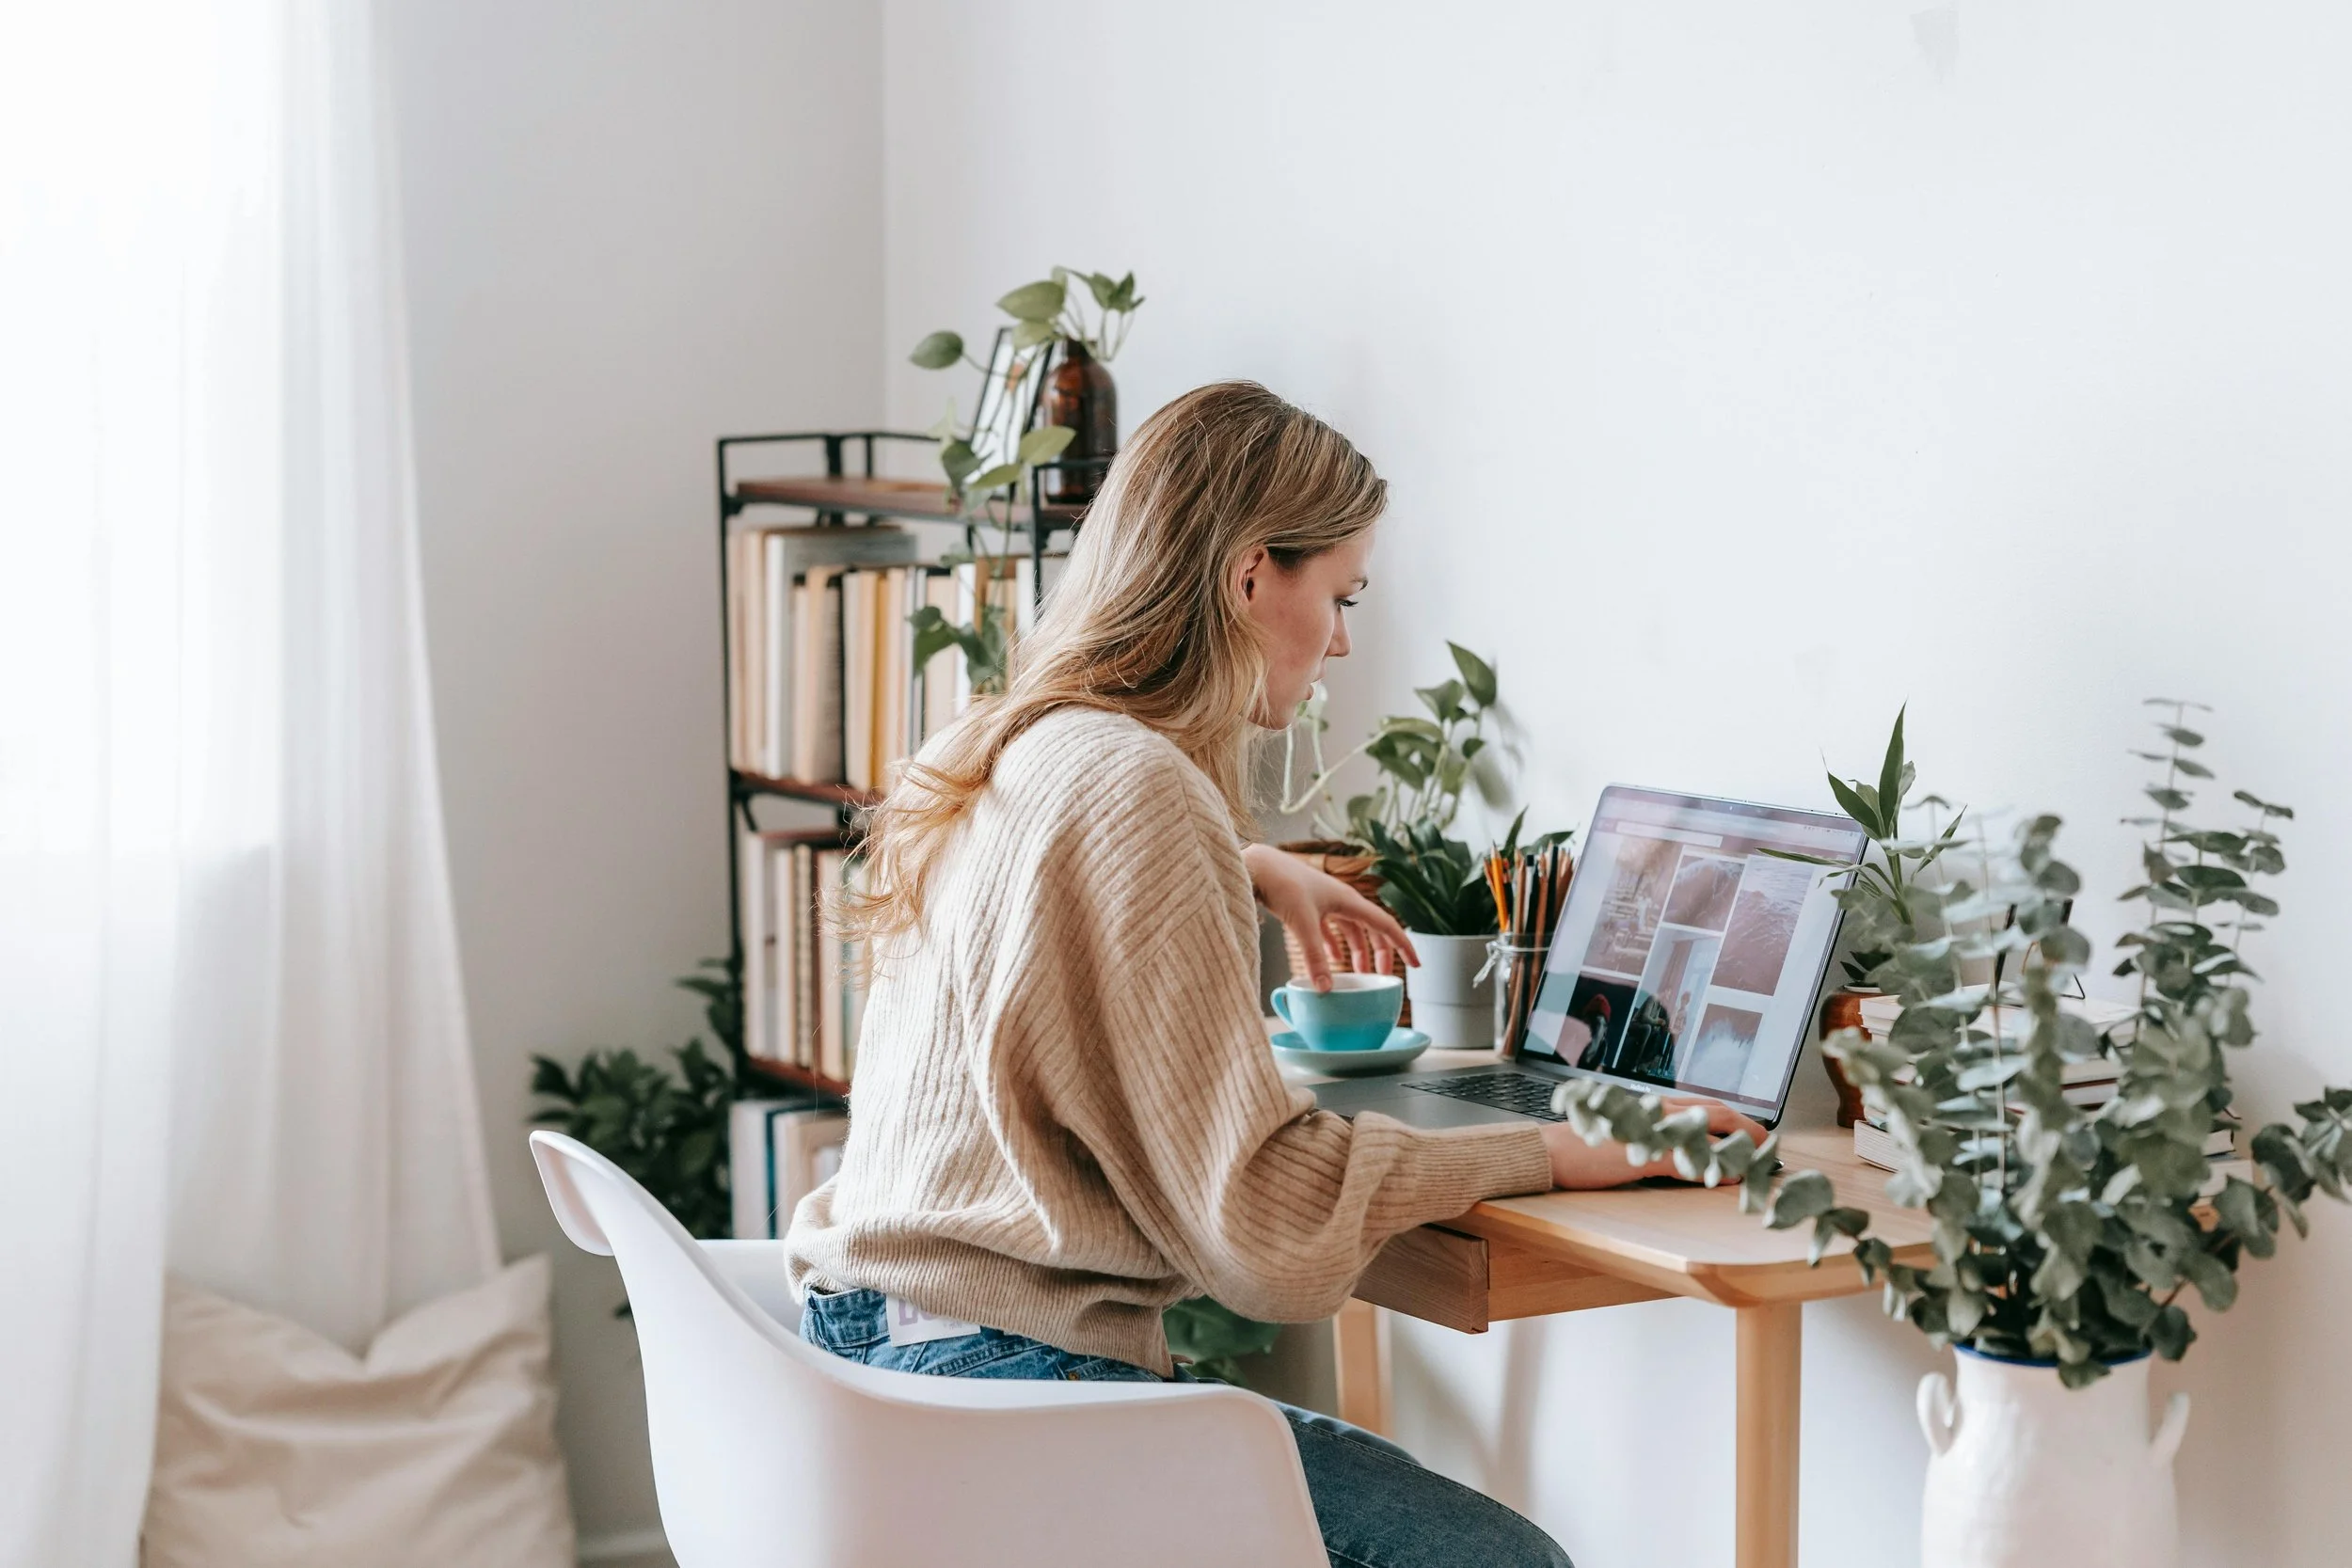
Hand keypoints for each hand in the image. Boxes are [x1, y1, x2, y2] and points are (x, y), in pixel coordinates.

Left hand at [1241, 842, 1417, 988]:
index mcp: (1349, 900)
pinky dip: (1334, 943)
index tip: (1416, 964)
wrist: (1255, 866)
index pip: (1386, 925)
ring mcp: (1325, 901)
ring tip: (1358, 972)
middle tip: (1383, 976)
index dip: (1403, 946)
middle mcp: (1341, 899)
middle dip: (1381, 953)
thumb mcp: (1302, 923)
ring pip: (1351, 928)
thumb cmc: (1281, 884)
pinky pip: (1330, 927)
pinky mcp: (1307, 905)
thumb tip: (1327, 989)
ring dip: (1357, 950)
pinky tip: (1331, 957)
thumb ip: (1315, 957)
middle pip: (1372, 929)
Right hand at [1541, 1097, 1771, 1189]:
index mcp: (1651, 1107)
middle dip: (1748, 1127)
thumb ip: (1653, 1142)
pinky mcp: (1644, 1155)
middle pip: (1715, 1112)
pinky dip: (1711, 1169)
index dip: (1734, 1117)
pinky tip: (1729, 1178)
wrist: (1548, 1152)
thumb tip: (1682, 1154)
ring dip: (1739, 1145)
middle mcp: (1656, 1112)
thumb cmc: (1581, 1147)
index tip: (1753, 1133)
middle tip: (1770, 1146)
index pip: (1704, 1105)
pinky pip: (1686, 1161)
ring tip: (1762, 1159)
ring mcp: (1651, 1132)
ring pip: (1707, 1131)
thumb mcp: (1622, 1139)